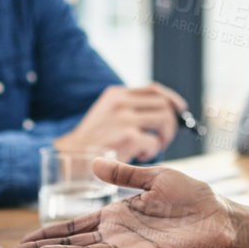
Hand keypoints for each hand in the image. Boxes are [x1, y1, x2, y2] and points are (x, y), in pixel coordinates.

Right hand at [9, 159, 233, 247]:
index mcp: (115, 216)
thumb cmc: (192, 197)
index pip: (74, 227)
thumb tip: (94, 162)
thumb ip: (124, 174)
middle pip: (74, 244)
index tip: (24, 241)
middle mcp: (118, 235)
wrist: (221, 214)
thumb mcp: (153, 178)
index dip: (48, 233)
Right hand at [54, 83, 187, 161]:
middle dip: (171, 122)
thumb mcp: (105, 115)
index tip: (180, 110)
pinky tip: (138, 156)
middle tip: (164, 138)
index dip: (171, 99)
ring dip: (164, 136)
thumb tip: (163, 109)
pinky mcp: (127, 137)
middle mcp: (121, 102)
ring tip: (152, 147)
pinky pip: (154, 143)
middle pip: (164, 104)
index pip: (154, 89)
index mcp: (116, 95)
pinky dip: (151, 151)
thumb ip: (128, 109)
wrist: (68, 158)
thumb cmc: (90, 142)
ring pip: (164, 119)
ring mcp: (124, 119)